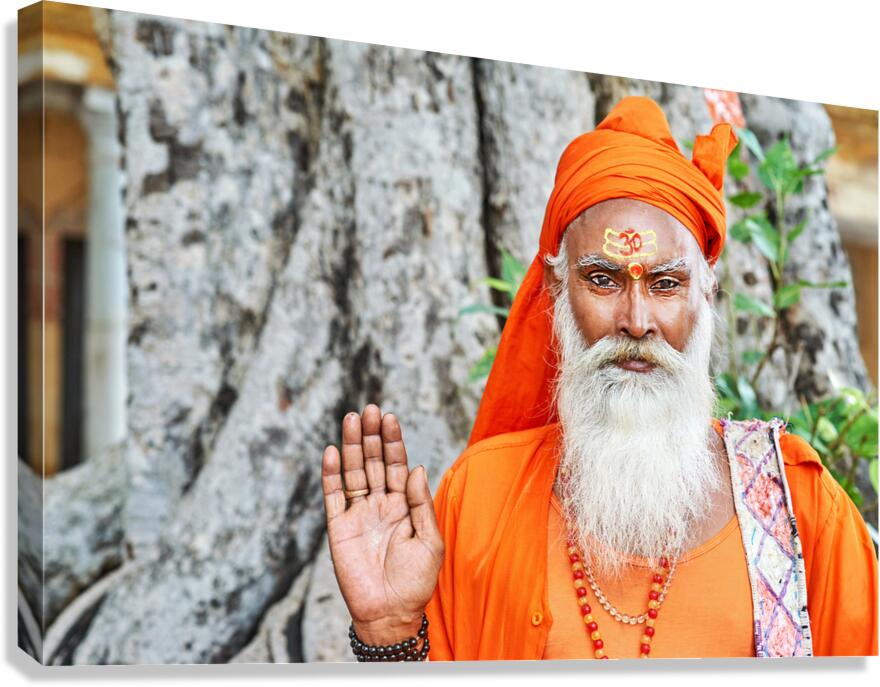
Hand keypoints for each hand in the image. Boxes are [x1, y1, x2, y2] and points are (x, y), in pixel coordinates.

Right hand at [321, 404, 443, 645]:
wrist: (390, 613)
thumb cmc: (415, 582)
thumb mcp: (430, 541)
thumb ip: (421, 504)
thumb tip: (415, 467)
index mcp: (403, 505)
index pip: (396, 465)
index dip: (393, 441)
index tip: (391, 417)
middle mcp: (379, 505)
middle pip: (373, 462)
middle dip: (372, 436)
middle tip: (371, 409)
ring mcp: (358, 514)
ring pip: (353, 472)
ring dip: (352, 446)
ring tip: (352, 419)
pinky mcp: (338, 528)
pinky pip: (333, 496)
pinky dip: (331, 474)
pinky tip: (333, 452)